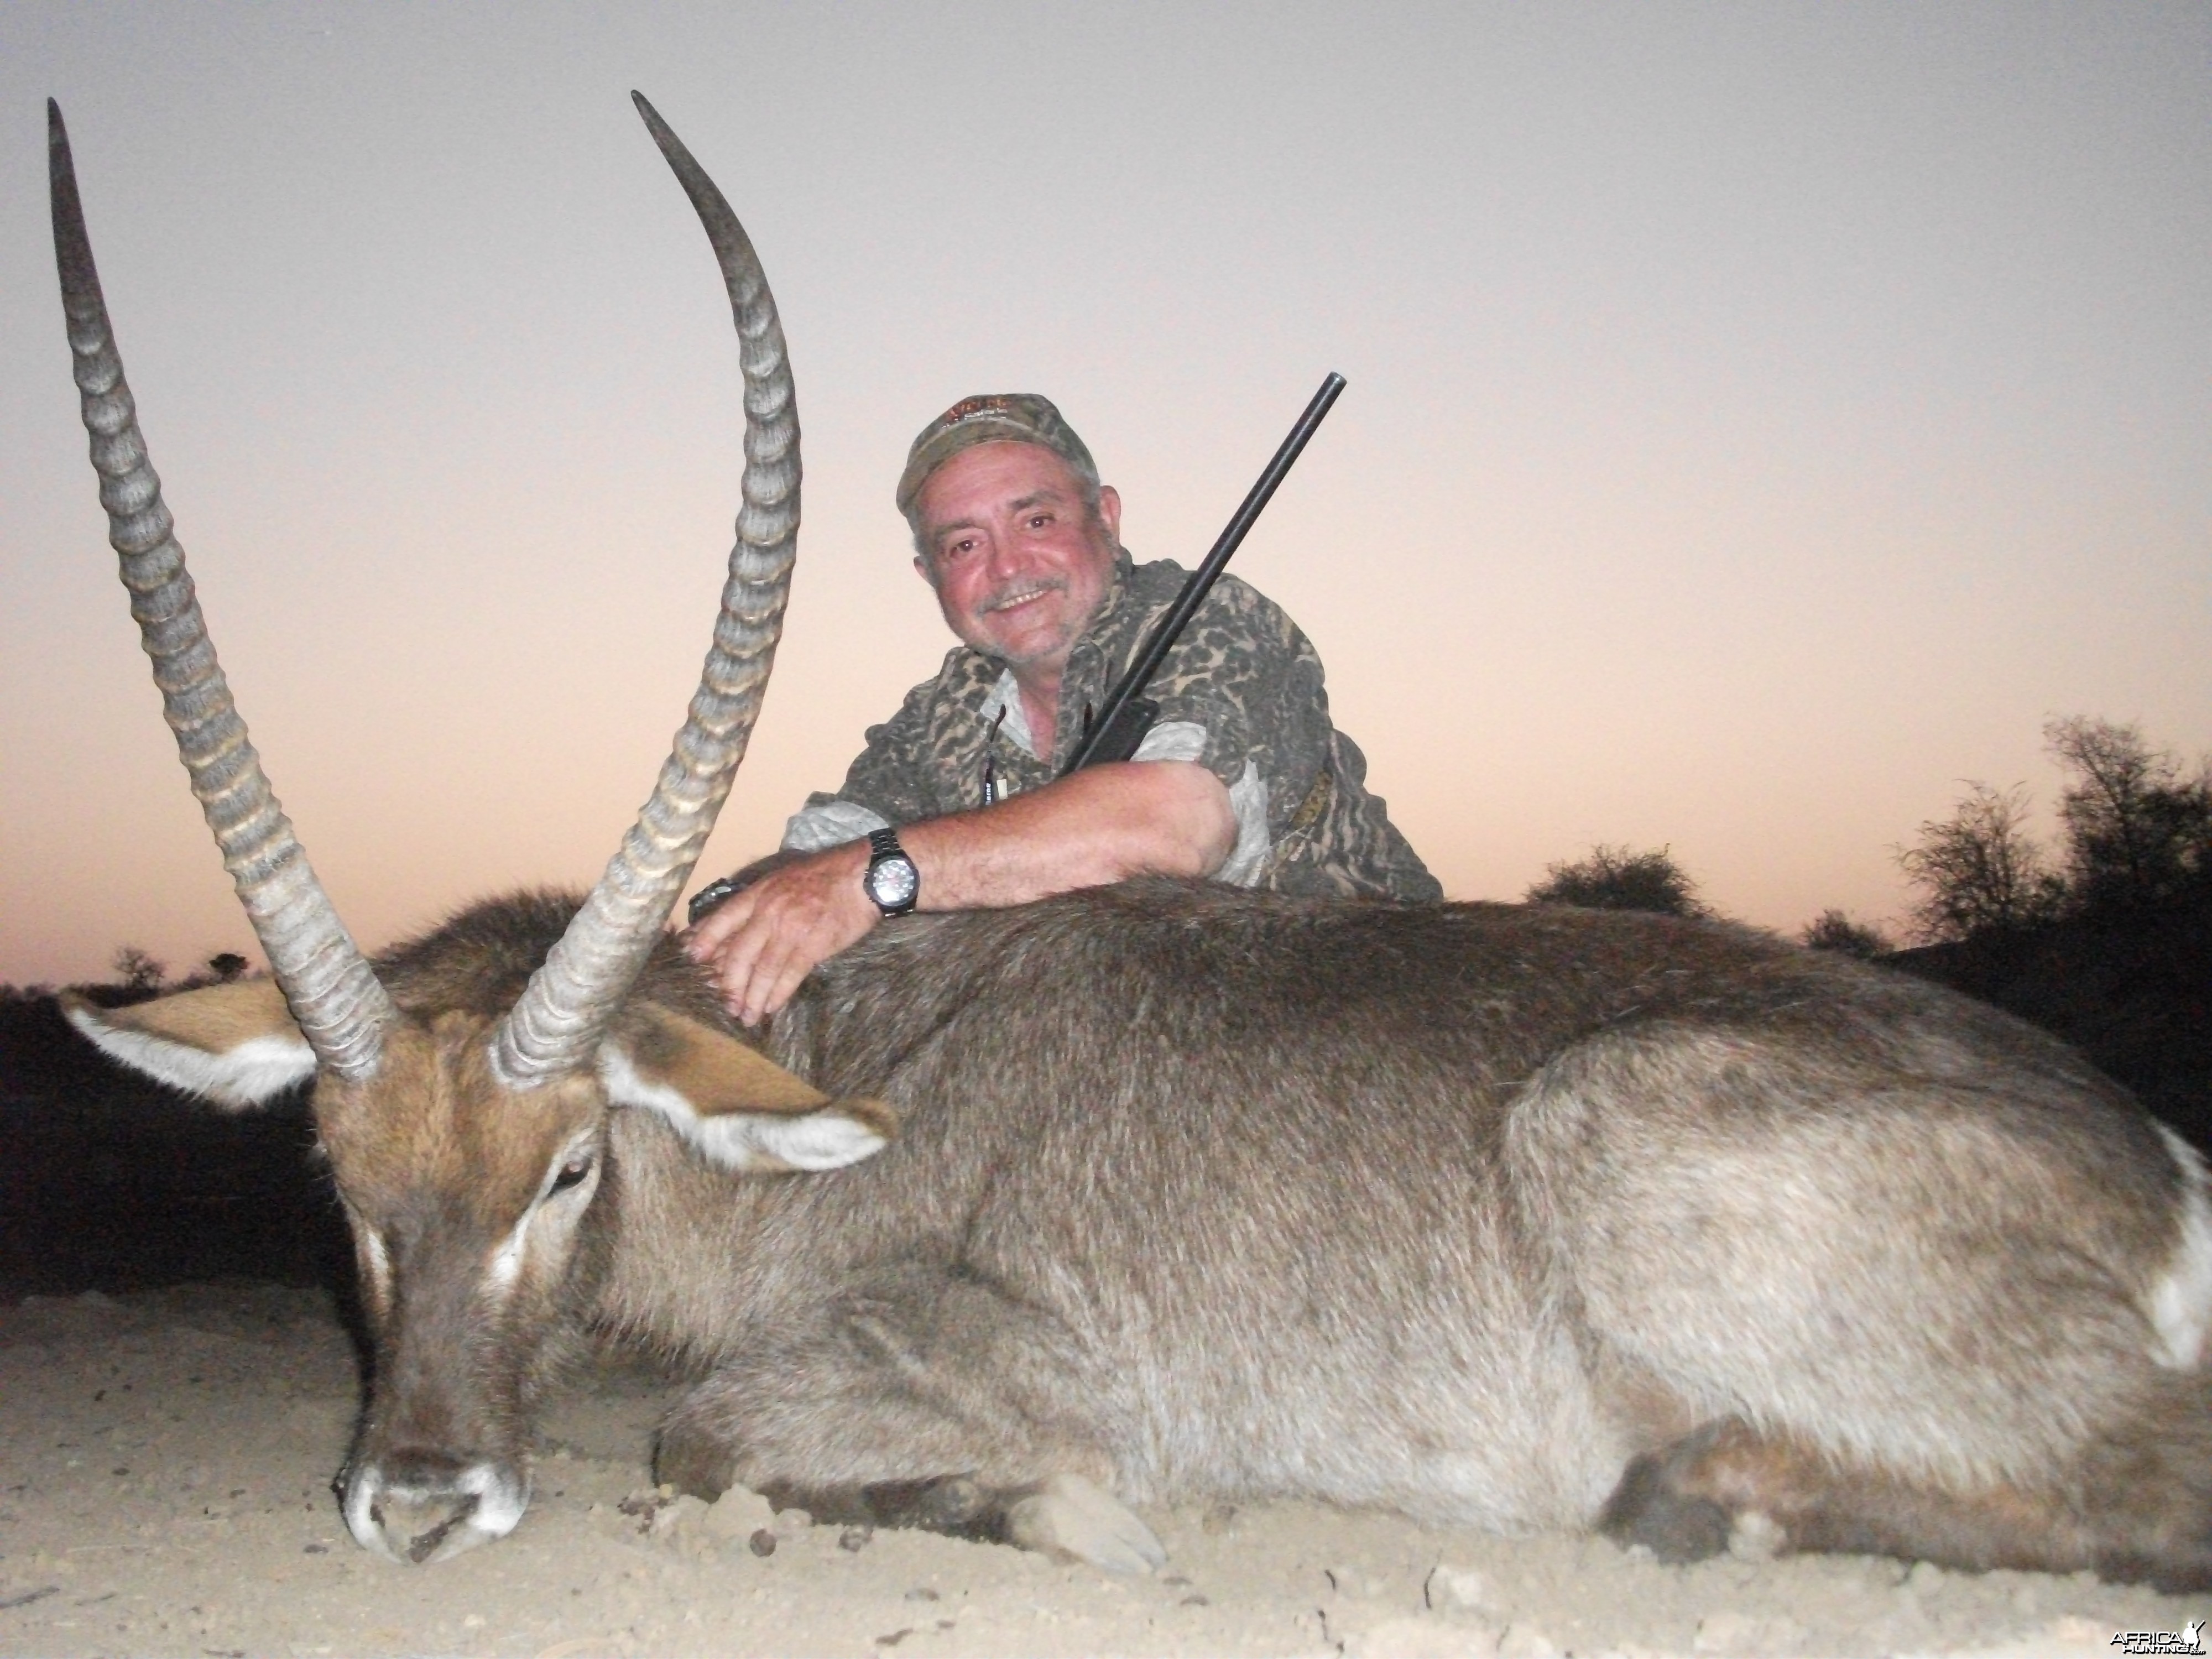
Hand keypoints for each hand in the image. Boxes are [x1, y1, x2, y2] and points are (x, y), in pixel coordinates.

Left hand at [683, 842, 876, 1023]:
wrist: (863, 876)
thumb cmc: (825, 877)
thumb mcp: (784, 880)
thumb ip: (760, 903)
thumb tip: (736, 930)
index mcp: (760, 893)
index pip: (723, 919)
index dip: (705, 941)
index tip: (693, 960)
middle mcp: (769, 911)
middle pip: (739, 953)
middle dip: (729, 983)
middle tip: (725, 1004)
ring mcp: (790, 929)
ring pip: (762, 970)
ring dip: (752, 997)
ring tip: (746, 1016)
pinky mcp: (813, 945)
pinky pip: (789, 975)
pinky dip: (777, 994)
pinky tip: (770, 1007)